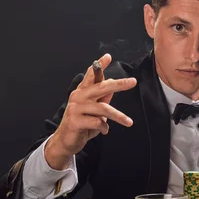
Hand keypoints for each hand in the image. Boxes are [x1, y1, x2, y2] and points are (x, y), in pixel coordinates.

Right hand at [45, 53, 136, 168]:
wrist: (66, 141)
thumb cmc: (82, 124)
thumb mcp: (94, 110)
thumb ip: (102, 98)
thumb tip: (113, 84)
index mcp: (82, 91)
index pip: (91, 75)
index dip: (99, 65)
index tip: (108, 57)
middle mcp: (78, 96)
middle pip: (101, 87)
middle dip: (118, 84)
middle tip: (133, 82)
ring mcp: (75, 108)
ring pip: (103, 108)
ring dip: (118, 116)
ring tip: (129, 122)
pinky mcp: (75, 121)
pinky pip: (97, 122)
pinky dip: (104, 127)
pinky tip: (104, 130)